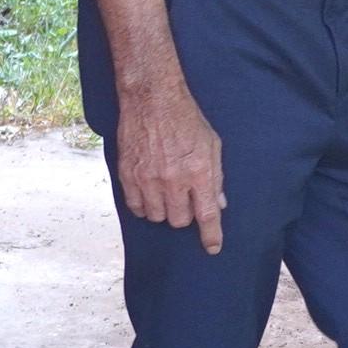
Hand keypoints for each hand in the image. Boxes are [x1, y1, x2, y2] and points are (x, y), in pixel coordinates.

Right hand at [114, 76, 226, 252]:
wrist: (152, 99)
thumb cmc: (186, 120)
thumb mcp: (212, 145)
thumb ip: (216, 176)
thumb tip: (220, 203)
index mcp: (199, 172)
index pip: (207, 215)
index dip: (211, 235)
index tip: (212, 248)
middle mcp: (173, 180)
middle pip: (180, 220)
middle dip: (186, 216)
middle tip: (186, 200)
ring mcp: (148, 179)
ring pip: (157, 217)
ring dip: (165, 211)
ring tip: (167, 194)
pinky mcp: (128, 175)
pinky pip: (136, 207)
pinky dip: (144, 206)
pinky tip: (150, 194)